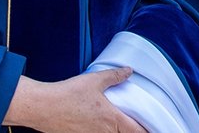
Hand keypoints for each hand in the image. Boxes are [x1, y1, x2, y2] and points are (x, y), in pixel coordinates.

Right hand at [4, 70, 146, 132]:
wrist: (42, 107)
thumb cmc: (68, 94)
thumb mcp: (94, 80)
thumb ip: (114, 76)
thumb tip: (129, 71)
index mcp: (111, 119)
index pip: (136, 131)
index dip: (147, 131)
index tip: (155, 129)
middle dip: (133, 131)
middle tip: (138, 126)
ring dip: (117, 132)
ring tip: (121, 126)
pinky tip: (101, 126)